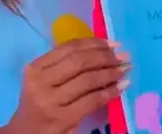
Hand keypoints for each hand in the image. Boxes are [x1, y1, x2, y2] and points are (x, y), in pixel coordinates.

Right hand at [3, 38, 128, 133]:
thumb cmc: (40, 103)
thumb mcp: (46, 80)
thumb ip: (66, 64)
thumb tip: (105, 49)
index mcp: (35, 68)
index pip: (70, 48)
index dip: (95, 43)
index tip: (114, 43)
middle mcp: (40, 82)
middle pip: (81, 61)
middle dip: (106, 57)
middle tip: (124, 56)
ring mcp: (50, 101)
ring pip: (88, 79)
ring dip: (112, 72)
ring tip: (125, 69)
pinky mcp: (62, 118)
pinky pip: (93, 100)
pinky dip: (111, 91)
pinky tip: (122, 86)